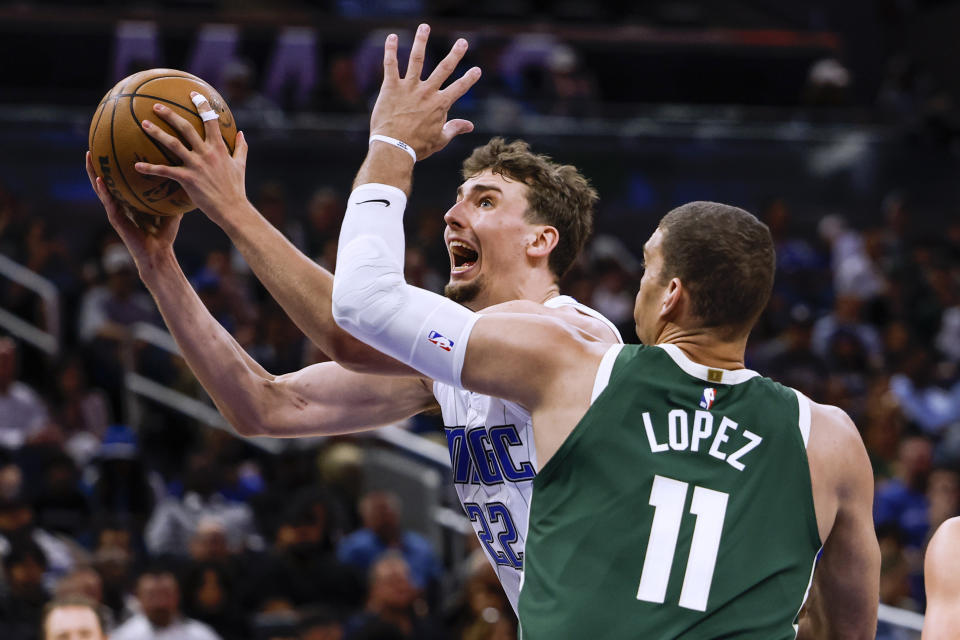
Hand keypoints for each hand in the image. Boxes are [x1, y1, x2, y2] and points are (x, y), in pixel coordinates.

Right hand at [86, 151, 180, 270]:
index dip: (115, 162)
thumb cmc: (165, 233)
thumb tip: (188, 173)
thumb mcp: (171, 209)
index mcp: (130, 200)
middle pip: (106, 178)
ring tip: (89, 156)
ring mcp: (116, 211)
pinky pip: (108, 203)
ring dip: (93, 172)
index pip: (120, 177)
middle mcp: (120, 203)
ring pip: (101, 188)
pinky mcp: (116, 220)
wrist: (159, 254)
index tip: (113, 142)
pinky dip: (103, 191)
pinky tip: (100, 180)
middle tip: (94, 141)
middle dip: (100, 161)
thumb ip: (174, 193)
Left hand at [132, 95, 248, 225]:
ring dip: (157, 133)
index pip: (210, 121)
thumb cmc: (236, 188)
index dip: (202, 105)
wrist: (233, 209)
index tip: (193, 94)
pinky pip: (165, 171)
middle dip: (170, 115)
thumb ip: (241, 147)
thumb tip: (241, 133)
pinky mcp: (188, 179)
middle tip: (156, 106)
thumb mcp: (241, 164)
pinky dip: (151, 168)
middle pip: (186, 128)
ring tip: (144, 124)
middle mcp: (206, 153)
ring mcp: (196, 165)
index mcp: (219, 148)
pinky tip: (137, 165)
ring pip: (173, 144)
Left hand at [370, 23, 480, 160]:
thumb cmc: (417, 147)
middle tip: (462, 42)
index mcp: (440, 104)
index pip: (459, 88)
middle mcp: (427, 92)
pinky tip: (392, 37)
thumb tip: (470, 125)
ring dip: (421, 41)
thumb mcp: (440, 139)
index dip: (469, 78)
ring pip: (417, 59)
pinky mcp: (391, 87)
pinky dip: (391, 50)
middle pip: (444, 68)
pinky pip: (391, 65)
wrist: (393, 148)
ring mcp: (409, 87)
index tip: (477, 70)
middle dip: (455, 54)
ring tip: (425, 27)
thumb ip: (454, 128)